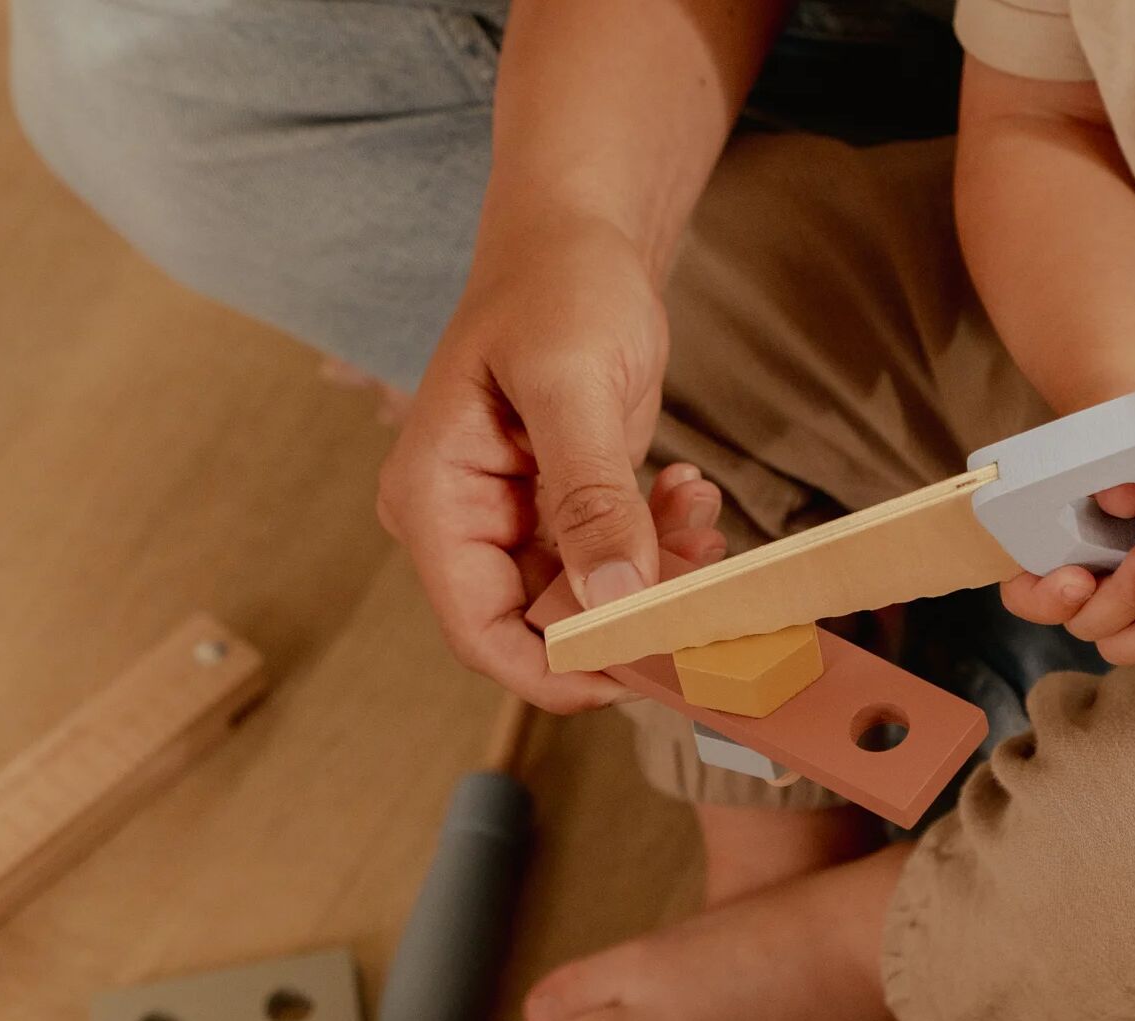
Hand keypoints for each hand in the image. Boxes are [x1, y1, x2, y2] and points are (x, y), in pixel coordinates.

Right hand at [376, 215, 724, 712]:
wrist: (579, 235)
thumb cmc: (559, 284)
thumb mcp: (574, 384)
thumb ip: (590, 496)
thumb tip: (615, 598)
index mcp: (435, 501)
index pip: (483, 636)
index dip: (559, 672)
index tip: (641, 669)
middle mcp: (464, 527)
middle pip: (541, 632)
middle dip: (625, 620)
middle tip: (699, 580)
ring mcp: (513, 526)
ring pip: (588, 607)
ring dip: (656, 581)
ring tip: (699, 518)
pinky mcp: (561, 517)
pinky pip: (613, 569)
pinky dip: (662, 550)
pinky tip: (689, 495)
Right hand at [999, 478, 1134, 664]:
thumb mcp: (1125, 443)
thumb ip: (1115, 468)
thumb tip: (1120, 502)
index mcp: (1054, 553)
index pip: (1025, 594)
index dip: (1044, 598)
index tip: (1079, 578)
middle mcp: (1086, 590)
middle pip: (1084, 623)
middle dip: (1121, 600)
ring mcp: (1128, 608)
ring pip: (1126, 645)